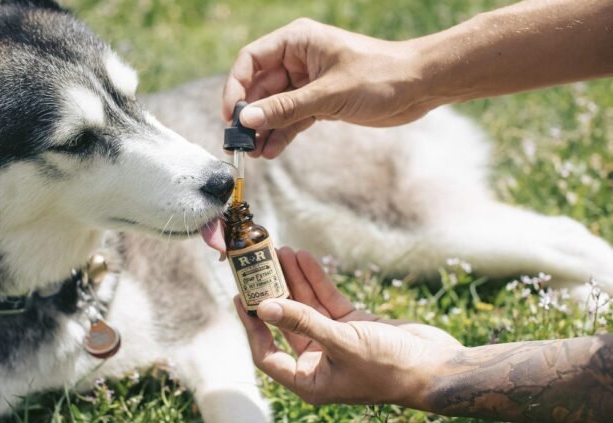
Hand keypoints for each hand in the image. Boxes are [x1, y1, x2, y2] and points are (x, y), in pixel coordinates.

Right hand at [222, 18, 432, 158]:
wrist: (420, 86)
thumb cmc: (381, 75)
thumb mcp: (328, 93)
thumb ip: (286, 108)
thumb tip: (247, 120)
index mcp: (298, 41)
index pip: (251, 60)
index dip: (236, 87)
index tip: (231, 115)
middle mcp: (298, 59)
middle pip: (259, 87)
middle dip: (249, 115)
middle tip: (238, 143)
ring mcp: (308, 82)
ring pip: (274, 106)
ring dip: (263, 129)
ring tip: (253, 154)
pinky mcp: (320, 102)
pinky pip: (292, 118)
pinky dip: (282, 134)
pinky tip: (271, 152)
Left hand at [235, 247, 462, 406]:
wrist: (436, 366)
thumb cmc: (390, 367)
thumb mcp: (342, 343)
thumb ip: (303, 322)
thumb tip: (265, 307)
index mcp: (310, 381)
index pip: (267, 354)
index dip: (252, 326)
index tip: (242, 298)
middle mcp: (318, 362)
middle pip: (285, 323)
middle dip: (273, 293)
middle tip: (258, 266)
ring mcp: (335, 342)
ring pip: (306, 307)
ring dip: (294, 280)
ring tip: (281, 251)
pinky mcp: (353, 325)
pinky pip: (327, 300)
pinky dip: (316, 280)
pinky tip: (304, 258)